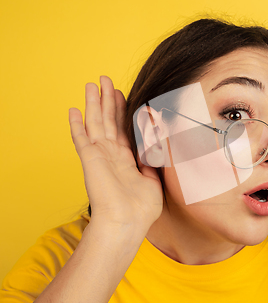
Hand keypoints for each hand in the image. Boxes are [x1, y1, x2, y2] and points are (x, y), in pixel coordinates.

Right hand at [69, 76, 162, 227]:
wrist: (127, 222)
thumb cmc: (142, 209)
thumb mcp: (154, 179)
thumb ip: (153, 161)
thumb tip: (159, 145)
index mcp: (126, 159)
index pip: (123, 128)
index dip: (122, 110)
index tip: (122, 94)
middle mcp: (111, 154)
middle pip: (109, 120)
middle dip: (107, 99)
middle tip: (104, 80)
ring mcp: (100, 156)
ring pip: (95, 122)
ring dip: (93, 103)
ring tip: (91, 84)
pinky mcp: (90, 159)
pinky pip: (81, 138)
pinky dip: (76, 124)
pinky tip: (73, 109)